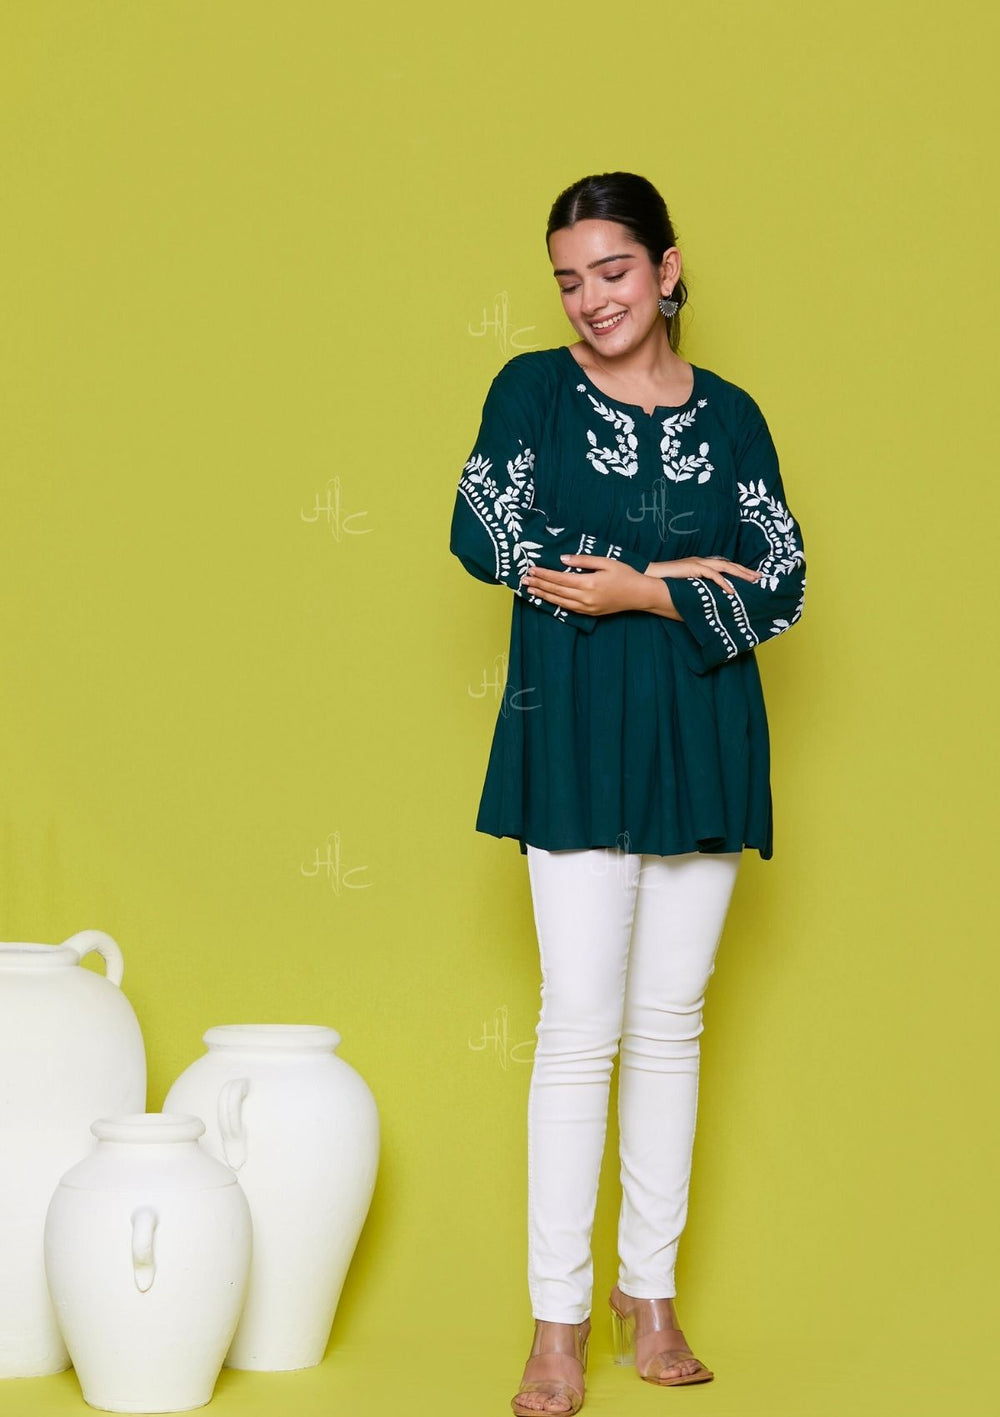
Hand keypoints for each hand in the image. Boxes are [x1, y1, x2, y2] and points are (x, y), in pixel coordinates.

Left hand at [519, 554, 649, 618]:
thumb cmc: (624, 574)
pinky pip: (568, 609)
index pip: (559, 579)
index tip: (531, 569)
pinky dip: (555, 603)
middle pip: (556, 591)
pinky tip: (547, 599)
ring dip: (543, 596)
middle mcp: (585, 598)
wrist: (640, 594)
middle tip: (524, 580)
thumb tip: (562, 559)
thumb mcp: (605, 561)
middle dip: (539, 584)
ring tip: (530, 590)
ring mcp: (587, 608)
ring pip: (559, 602)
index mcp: (588, 583)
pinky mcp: (590, 613)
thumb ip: (582, 560)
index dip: (544, 574)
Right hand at [644, 556, 762, 595]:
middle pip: (729, 564)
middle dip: (745, 570)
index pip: (724, 565)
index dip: (737, 570)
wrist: (649, 577)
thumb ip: (696, 590)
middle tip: (760, 577)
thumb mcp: (685, 586)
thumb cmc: (664, 584)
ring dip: (740, 573)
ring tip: (753, 581)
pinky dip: (724, 582)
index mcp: (701, 564)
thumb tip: (706, 603)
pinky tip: (732, 591)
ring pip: (725, 567)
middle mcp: (702, 561)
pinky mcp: (693, 568)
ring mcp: (698, 563)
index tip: (750, 577)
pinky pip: (713, 575)